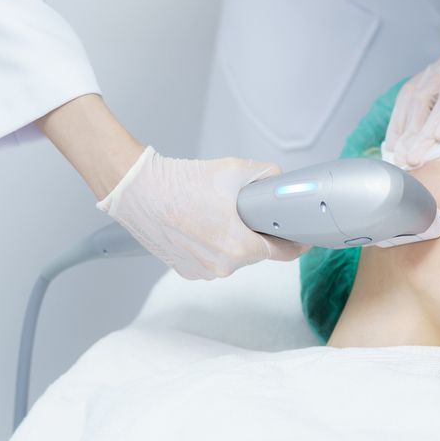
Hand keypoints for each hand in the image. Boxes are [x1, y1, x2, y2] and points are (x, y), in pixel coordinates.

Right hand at [95, 146, 311, 278]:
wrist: (137, 192)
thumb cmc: (180, 183)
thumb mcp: (235, 169)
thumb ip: (268, 176)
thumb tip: (280, 181)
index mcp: (240, 247)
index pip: (283, 253)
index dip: (295, 241)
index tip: (301, 235)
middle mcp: (223, 266)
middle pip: (256, 251)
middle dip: (255, 231)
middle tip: (243, 208)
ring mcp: (203, 271)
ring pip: (232, 256)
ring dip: (231, 238)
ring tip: (214, 213)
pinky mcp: (186, 270)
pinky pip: (212, 259)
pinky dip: (211, 244)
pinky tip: (200, 224)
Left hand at [382, 0, 439, 168]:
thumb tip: (426, 134)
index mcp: (432, 73)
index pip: (406, 101)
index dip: (397, 126)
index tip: (391, 151)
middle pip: (418, 106)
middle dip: (407, 136)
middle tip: (400, 161)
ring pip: (438, 107)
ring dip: (425, 135)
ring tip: (416, 157)